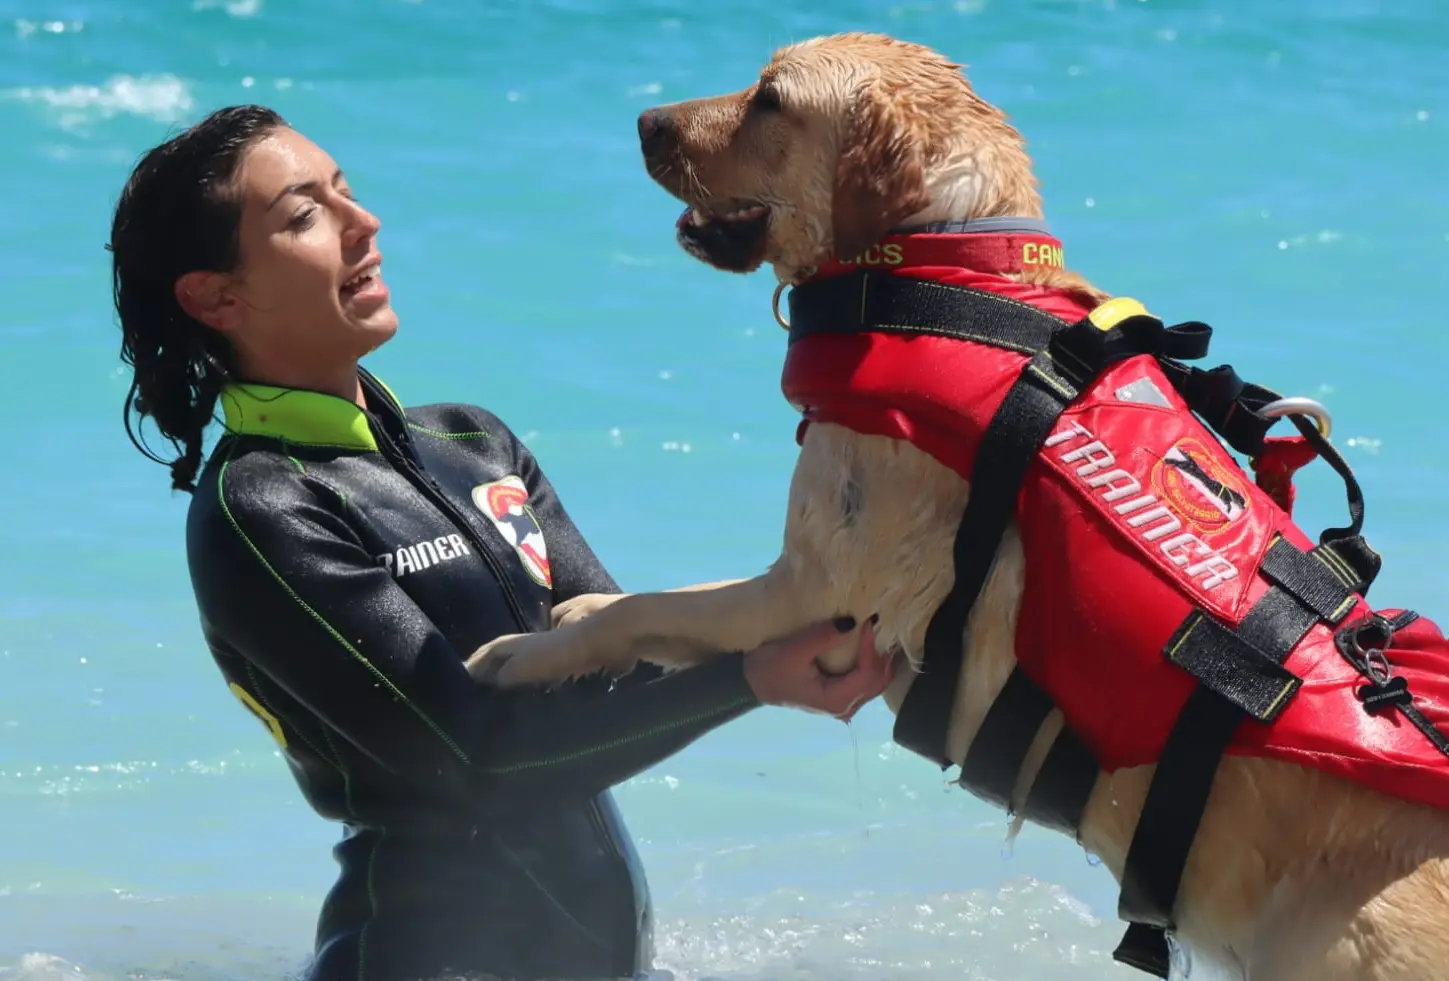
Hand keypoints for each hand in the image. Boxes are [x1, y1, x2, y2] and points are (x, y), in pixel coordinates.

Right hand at [742, 616, 898, 720]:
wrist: (752, 683)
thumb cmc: (770, 668)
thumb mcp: (794, 649)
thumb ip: (824, 636)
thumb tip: (852, 621)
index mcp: (836, 700)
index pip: (867, 674)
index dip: (871, 649)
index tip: (868, 623)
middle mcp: (845, 708)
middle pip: (878, 681)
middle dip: (882, 654)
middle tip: (878, 626)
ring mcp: (845, 705)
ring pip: (877, 683)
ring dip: (880, 659)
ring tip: (879, 633)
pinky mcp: (841, 697)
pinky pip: (867, 682)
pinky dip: (873, 664)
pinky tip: (873, 646)